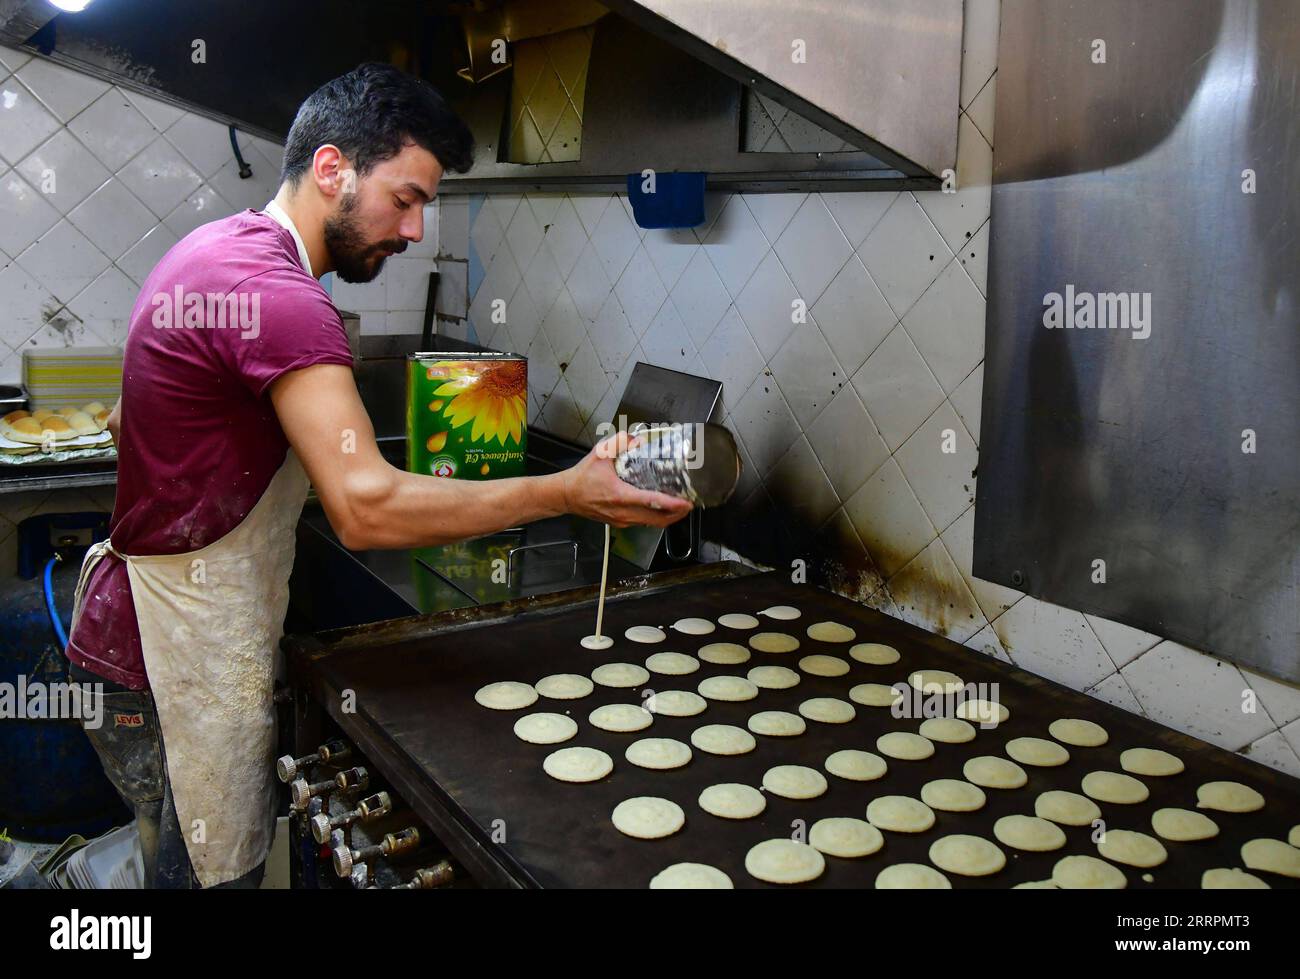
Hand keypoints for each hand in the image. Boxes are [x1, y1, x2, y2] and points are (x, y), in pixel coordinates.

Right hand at [557, 432, 692, 527]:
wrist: (566, 496)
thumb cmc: (582, 477)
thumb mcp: (600, 453)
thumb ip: (620, 442)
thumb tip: (637, 438)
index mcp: (620, 495)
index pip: (651, 502)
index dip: (672, 505)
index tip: (686, 503)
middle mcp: (623, 512)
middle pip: (657, 520)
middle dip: (677, 515)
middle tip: (689, 505)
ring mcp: (622, 520)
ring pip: (651, 524)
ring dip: (668, 518)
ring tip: (680, 507)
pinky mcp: (620, 523)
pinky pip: (643, 522)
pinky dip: (656, 518)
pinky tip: (661, 509)